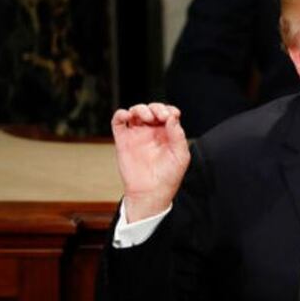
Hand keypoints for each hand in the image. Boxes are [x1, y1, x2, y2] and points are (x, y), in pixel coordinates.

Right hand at [112, 103, 189, 221]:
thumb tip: (172, 117)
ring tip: (147, 117)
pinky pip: (118, 122)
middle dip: (156, 107)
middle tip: (159, 116)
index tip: (171, 116)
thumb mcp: (181, 156)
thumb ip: (178, 135)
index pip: (168, 113)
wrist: (151, 192)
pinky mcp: (123, 140)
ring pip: (136, 112)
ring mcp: (137, 134)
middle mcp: (152, 132)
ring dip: (141, 109)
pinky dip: (121, 114)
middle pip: (152, 109)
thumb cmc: (168, 176)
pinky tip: (128, 116)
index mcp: (168, 134)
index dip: (169, 110)